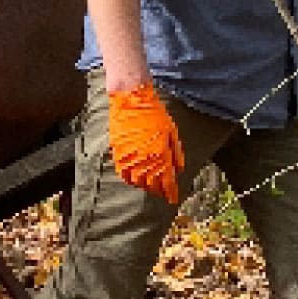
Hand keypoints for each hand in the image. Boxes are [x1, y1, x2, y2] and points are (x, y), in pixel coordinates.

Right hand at [107, 83, 184, 203]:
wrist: (132, 100)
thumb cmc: (154, 113)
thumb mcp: (171, 132)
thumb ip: (176, 153)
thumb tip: (179, 170)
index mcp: (160, 155)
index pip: (167, 182)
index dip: (171, 193)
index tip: (173, 199)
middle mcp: (145, 160)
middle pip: (152, 185)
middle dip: (159, 190)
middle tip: (162, 192)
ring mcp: (130, 157)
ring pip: (137, 182)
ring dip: (145, 186)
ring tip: (149, 186)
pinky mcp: (118, 153)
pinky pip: (123, 174)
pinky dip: (129, 179)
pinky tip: (134, 178)